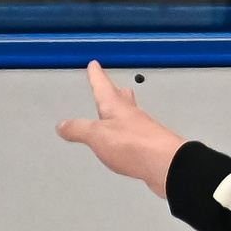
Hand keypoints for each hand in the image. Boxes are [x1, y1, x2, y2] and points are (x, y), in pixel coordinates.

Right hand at [57, 61, 183, 198]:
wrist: (168, 165)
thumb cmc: (136, 145)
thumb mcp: (96, 135)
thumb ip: (78, 129)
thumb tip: (63, 125)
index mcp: (116, 107)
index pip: (103, 86)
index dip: (97, 76)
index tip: (94, 65)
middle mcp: (132, 115)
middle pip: (122, 98)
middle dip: (114, 91)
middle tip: (112, 86)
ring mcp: (144, 130)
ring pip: (131, 115)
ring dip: (123, 110)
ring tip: (118, 110)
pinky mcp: (151, 146)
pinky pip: (137, 134)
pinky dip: (129, 132)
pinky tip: (128, 138)